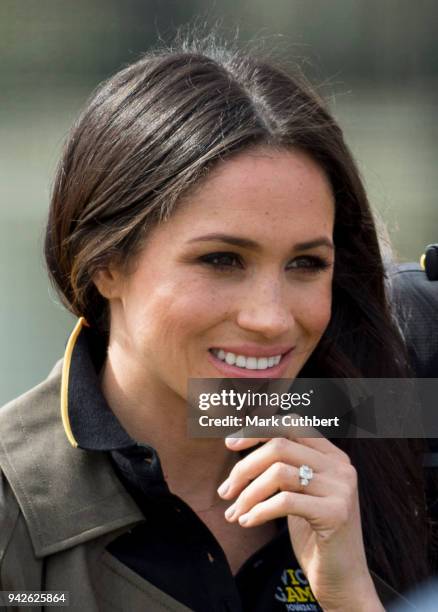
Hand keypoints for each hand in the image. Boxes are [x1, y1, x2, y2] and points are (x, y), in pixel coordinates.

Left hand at [217, 433, 383, 610]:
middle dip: (244, 467)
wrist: (342, 579)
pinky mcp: (336, 513)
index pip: (291, 423)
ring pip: (279, 472)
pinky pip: (285, 501)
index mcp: (331, 455)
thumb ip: (282, 465)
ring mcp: (341, 488)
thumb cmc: (314, 534)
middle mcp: (340, 466)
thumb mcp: (298, 491)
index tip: (229, 445)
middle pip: (279, 446)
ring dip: (248, 494)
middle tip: (226, 491)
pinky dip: (258, 510)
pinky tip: (246, 522)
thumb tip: (238, 442)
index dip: (257, 429)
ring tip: (234, 512)